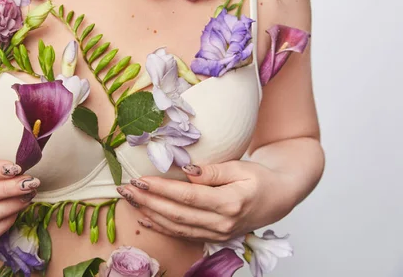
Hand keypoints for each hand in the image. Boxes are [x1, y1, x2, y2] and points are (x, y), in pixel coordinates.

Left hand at [117, 161, 294, 241]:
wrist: (279, 198)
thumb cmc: (260, 178)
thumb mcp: (241, 167)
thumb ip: (213, 170)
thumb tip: (186, 170)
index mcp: (230, 203)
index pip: (188, 197)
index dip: (162, 189)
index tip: (141, 179)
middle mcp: (222, 223)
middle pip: (177, 214)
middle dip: (148, 201)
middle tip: (125, 189)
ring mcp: (217, 233)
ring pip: (176, 226)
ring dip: (149, 213)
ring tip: (129, 199)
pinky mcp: (212, 237)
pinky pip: (182, 234)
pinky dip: (161, 226)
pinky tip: (144, 216)